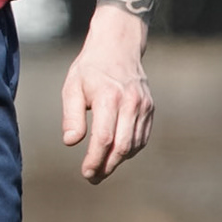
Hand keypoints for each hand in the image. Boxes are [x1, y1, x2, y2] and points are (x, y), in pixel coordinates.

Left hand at [61, 5, 153, 183]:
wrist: (118, 45)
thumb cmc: (91, 67)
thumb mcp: (72, 86)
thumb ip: (72, 115)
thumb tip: (71, 142)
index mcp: (108, 97)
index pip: (104, 139)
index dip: (95, 160)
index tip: (86, 172)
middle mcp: (130, 102)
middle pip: (122, 147)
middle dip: (107, 166)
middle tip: (93, 177)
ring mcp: (143, 106)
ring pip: (134, 145)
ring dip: (118, 161)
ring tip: (102, 167)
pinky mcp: (150, 108)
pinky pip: (142, 137)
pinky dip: (130, 149)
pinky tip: (116, 153)